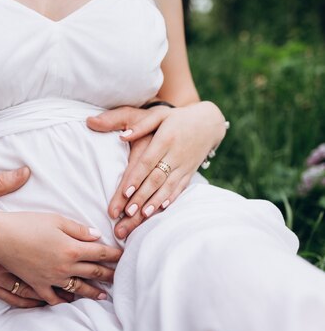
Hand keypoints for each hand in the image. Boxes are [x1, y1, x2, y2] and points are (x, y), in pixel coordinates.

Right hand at [0, 209, 120, 305]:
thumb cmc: (26, 223)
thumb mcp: (56, 219)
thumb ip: (78, 229)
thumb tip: (97, 236)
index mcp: (72, 248)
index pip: (101, 253)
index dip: (115, 255)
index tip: (125, 256)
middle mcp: (65, 267)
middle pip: (94, 272)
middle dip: (109, 274)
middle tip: (122, 277)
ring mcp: (51, 278)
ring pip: (78, 287)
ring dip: (92, 291)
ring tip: (103, 296)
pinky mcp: (37, 284)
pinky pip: (53, 297)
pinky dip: (63, 300)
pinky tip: (69, 301)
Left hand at [88, 101, 226, 238]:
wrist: (209, 121)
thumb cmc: (176, 118)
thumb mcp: (159, 115)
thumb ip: (140, 125)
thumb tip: (121, 136)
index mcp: (166, 139)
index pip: (148, 162)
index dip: (136, 178)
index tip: (125, 192)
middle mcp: (176, 154)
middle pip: (156, 179)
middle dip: (142, 197)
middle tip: (127, 213)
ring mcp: (185, 165)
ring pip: (168, 187)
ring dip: (155, 202)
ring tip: (142, 216)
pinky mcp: (190, 172)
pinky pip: (181, 188)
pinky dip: (171, 199)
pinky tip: (162, 209)